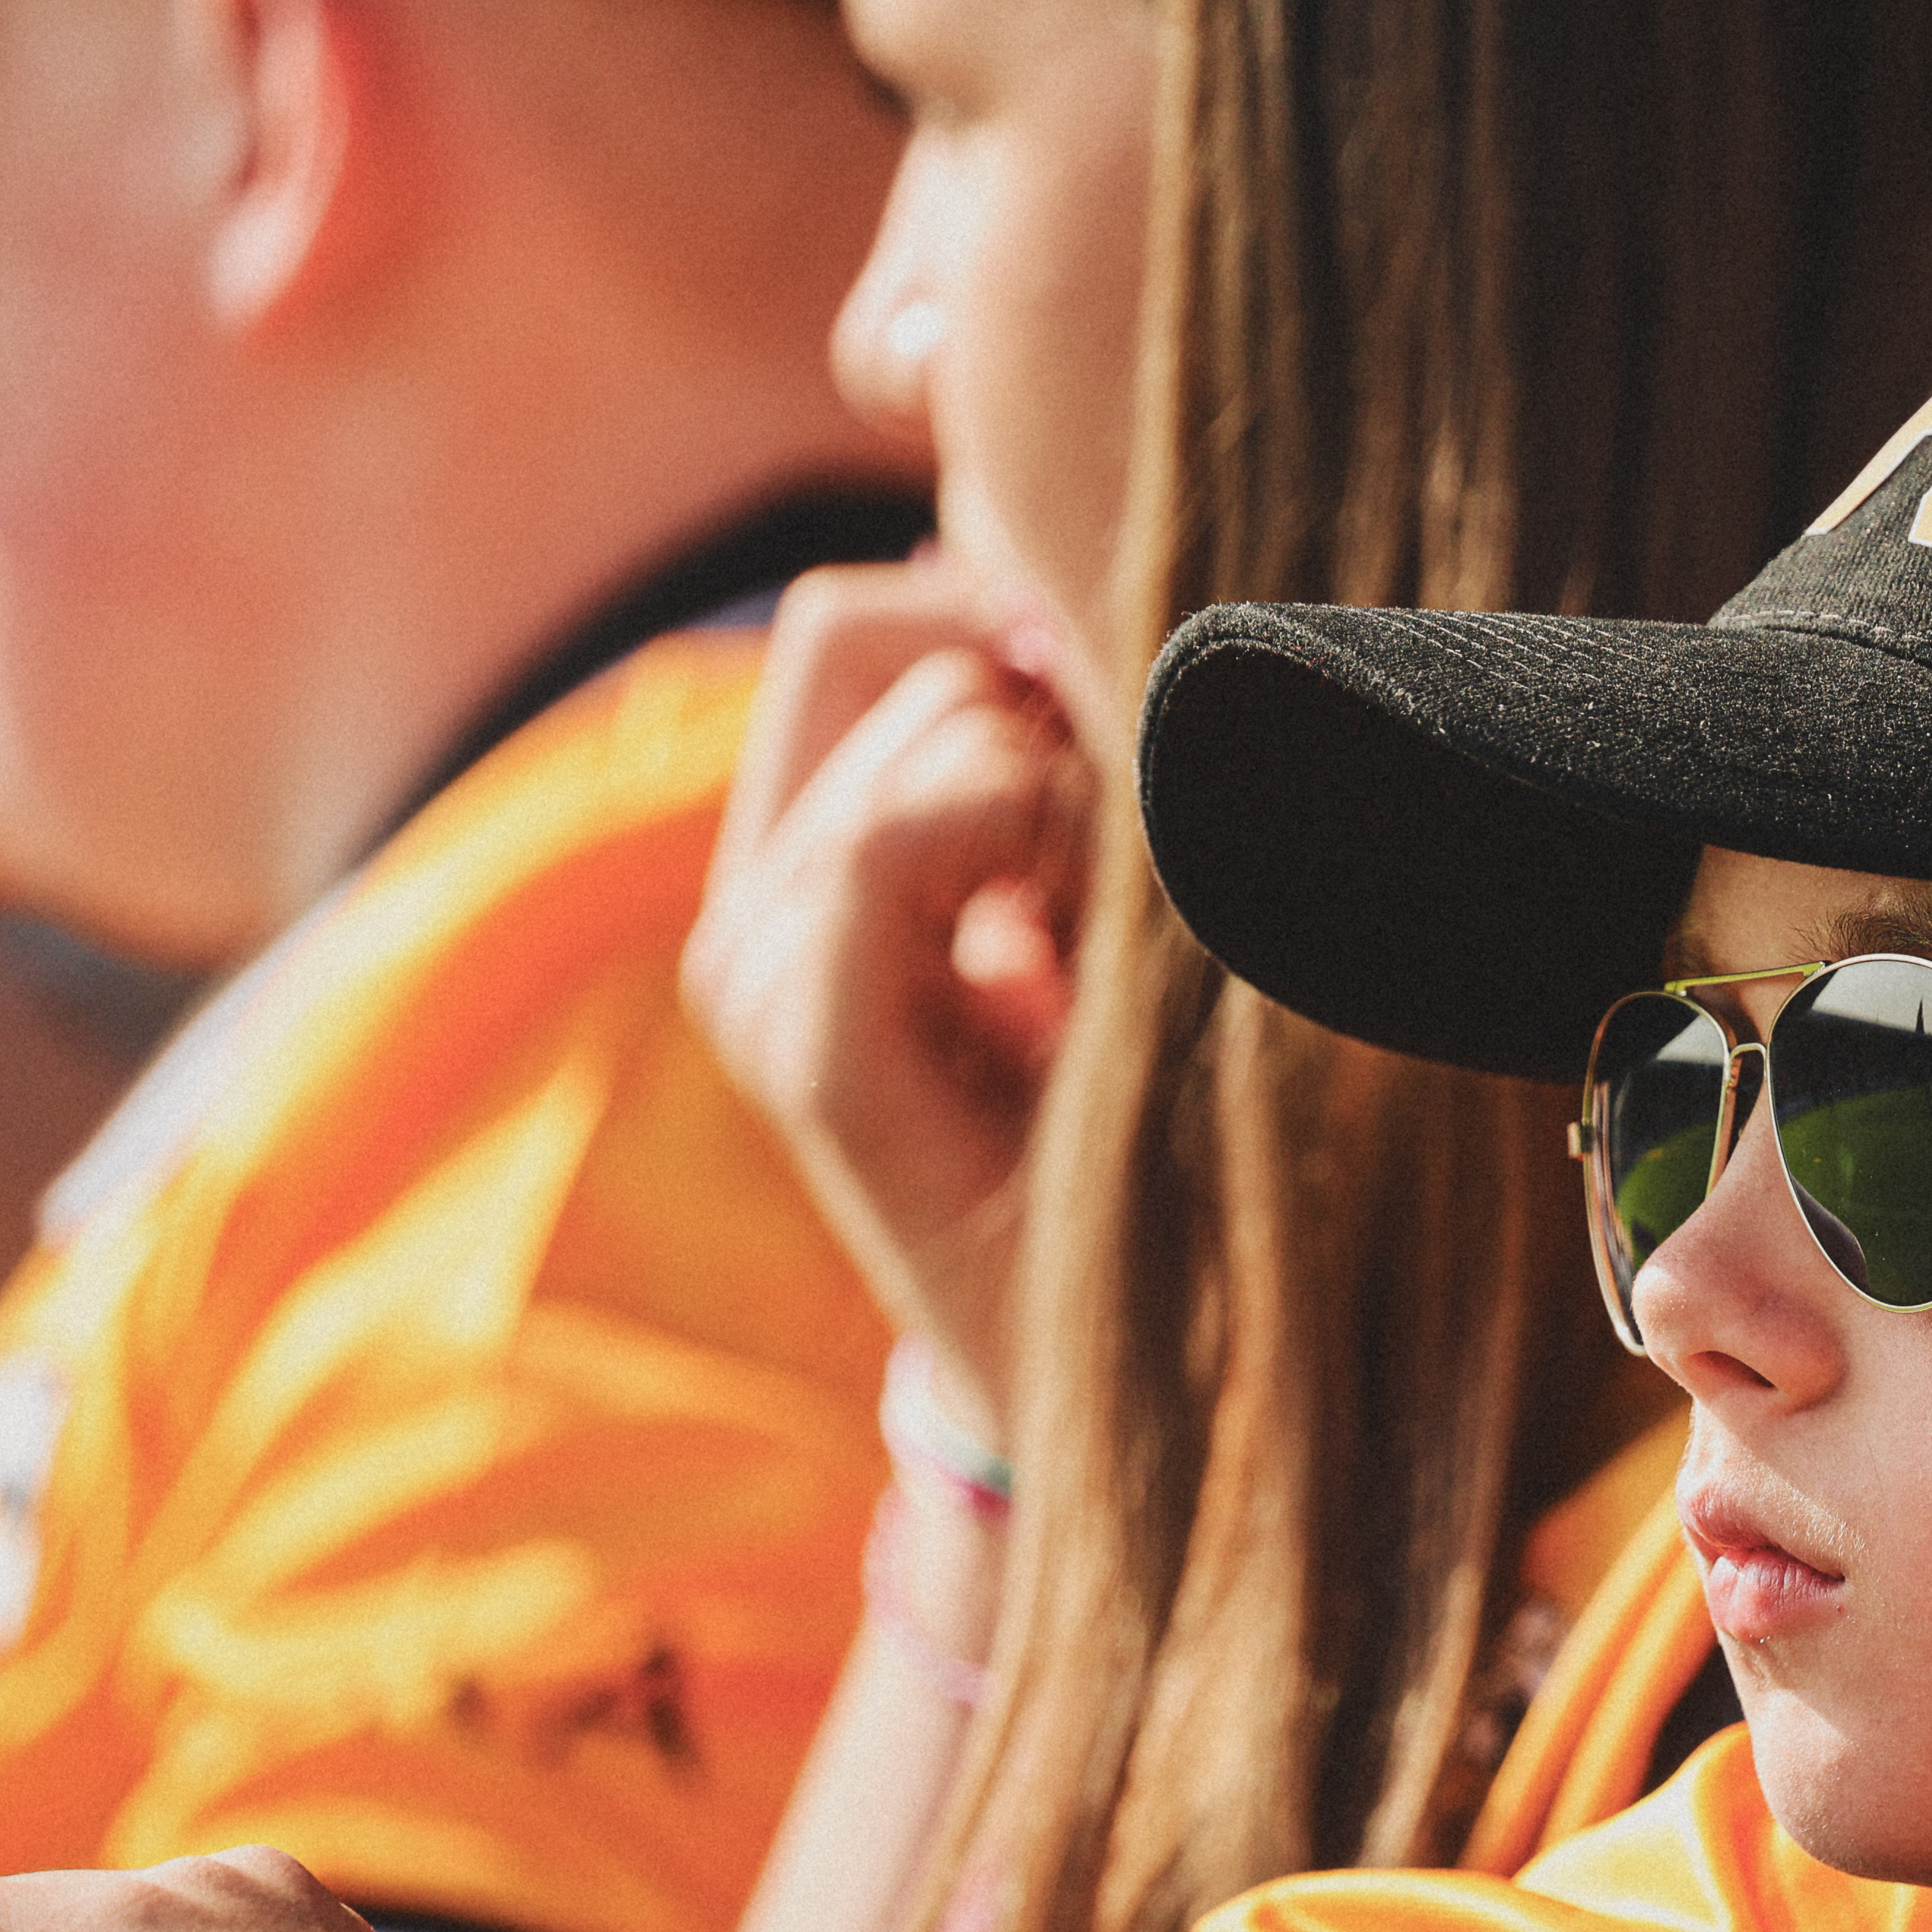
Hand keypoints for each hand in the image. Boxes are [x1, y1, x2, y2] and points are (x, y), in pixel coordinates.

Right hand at [683, 559, 1093, 1407]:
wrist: (1174, 1366)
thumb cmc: (1173, 1119)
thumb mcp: (1120, 894)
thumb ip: (1061, 747)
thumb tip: (1040, 564)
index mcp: (816, 863)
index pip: (857, 621)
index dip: (996, 608)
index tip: (1122, 727)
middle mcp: (757, 908)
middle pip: (866, 633)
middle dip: (1035, 694)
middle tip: (1126, 854)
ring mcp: (759, 979)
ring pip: (912, 731)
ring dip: (1064, 790)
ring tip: (1122, 930)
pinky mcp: (807, 1055)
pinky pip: (887, 846)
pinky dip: (1022, 850)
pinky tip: (1086, 961)